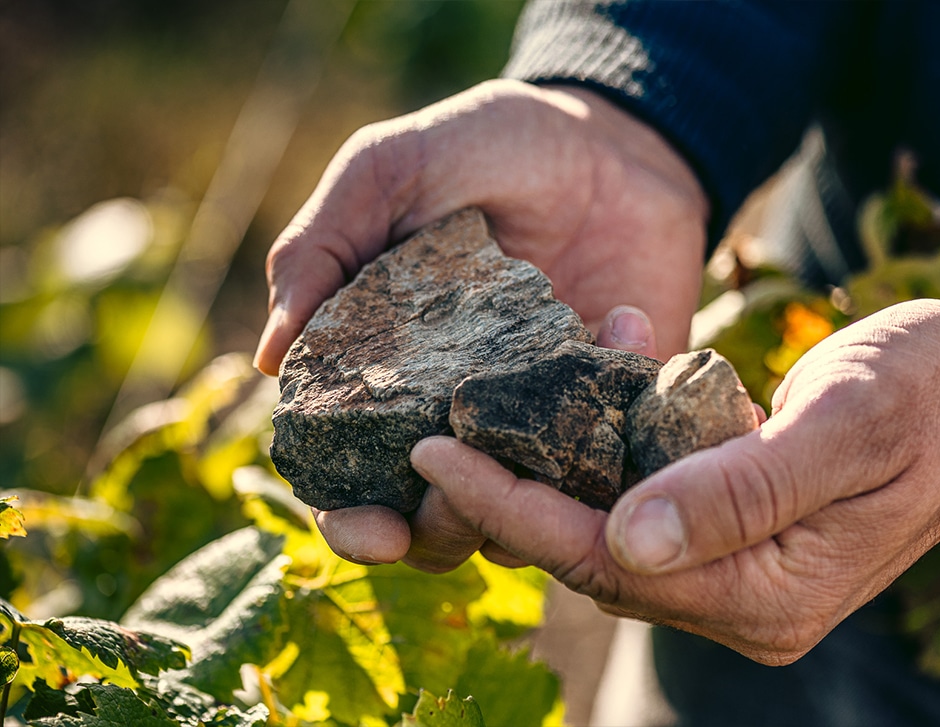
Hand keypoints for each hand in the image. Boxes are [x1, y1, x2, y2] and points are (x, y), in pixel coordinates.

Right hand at [261, 79, 708, 568]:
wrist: (607, 134)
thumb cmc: (484, 147)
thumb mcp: (388, 171)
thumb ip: (322, 248)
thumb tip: (268, 357)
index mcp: (390, 377)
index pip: (352, 479)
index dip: (350, 520)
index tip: (370, 530)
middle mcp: (463, 415)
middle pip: (436, 522)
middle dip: (436, 533)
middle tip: (450, 502)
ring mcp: (544, 419)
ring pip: (527, 516)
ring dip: (526, 505)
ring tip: (532, 442)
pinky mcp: (618, 407)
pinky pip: (618, 457)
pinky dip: (617, 426)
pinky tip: (618, 321)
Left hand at [410, 299, 939, 662]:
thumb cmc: (933, 394)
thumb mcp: (846, 427)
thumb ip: (741, 491)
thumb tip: (625, 541)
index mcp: (766, 592)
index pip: (607, 560)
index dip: (515, 508)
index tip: (435, 456)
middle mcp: (743, 597)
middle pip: (593, 554)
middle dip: (510, 494)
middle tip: (427, 439)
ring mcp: (740, 568)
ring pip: (611, 526)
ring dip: (554, 463)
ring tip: (484, 409)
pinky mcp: (737, 530)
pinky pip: (648, 495)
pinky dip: (608, 446)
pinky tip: (585, 386)